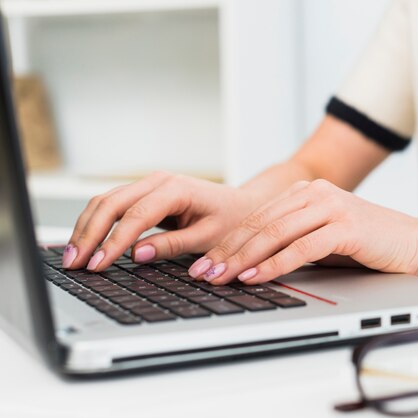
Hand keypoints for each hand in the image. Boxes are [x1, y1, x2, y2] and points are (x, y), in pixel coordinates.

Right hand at [63, 171, 258, 270]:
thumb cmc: (231, 220)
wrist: (241, 205)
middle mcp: (159, 181)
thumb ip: (173, 245)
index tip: (98, 264)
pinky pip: (113, 205)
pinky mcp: (145, 193)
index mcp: (177, 189)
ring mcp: (150, 184)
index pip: (136, 216)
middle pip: (111, 203)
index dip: (114, 241)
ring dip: (87, 228)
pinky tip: (86, 242)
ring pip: (106, 201)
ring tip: (73, 257)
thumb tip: (138, 255)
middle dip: (89, 234)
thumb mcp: (208, 238)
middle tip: (75, 263)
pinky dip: (96, 223)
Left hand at [188, 179, 417, 284]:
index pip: (257, 217)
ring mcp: (331, 205)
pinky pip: (301, 246)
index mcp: (306, 192)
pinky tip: (256, 276)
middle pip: (260, 223)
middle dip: (228, 251)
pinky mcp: (345, 225)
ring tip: (222, 277)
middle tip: (203, 273)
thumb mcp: (323, 238)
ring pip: (275, 232)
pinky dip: (275, 264)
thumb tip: (249, 264)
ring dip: (244, 258)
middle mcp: (316, 193)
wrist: (416, 244)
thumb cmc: (368, 246)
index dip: (228, 241)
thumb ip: (291, 241)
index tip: (206, 263)